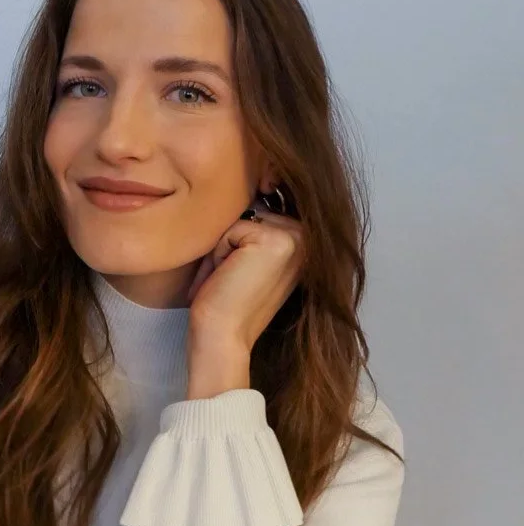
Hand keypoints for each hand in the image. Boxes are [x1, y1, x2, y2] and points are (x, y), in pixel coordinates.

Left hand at [186, 205, 306, 353]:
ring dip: (222, 248)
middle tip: (229, 280)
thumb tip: (248, 188)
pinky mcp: (275, 239)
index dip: (236, 241)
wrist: (223, 337)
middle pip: (249, 210)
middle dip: (228, 243)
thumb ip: (256, 226)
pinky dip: (218, 253)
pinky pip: (231, 228)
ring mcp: (295, 236)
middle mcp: (307, 235)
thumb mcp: (248, 257)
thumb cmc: (226, 302)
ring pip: (239, 218)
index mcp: (305, 239)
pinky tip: (226, 279)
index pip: (258, 210)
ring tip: (226, 280)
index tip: (238, 277)